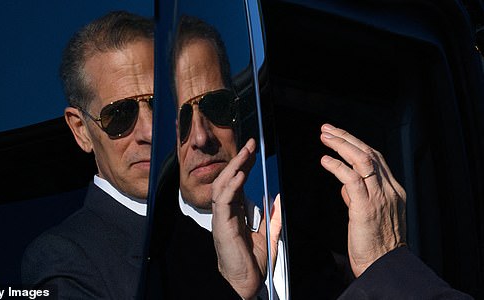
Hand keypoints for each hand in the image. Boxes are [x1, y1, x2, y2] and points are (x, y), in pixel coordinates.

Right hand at [211, 138, 281, 298]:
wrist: (245, 284)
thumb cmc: (252, 264)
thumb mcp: (269, 235)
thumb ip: (273, 216)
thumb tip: (278, 198)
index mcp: (236, 213)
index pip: (238, 182)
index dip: (244, 165)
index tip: (253, 150)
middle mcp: (226, 212)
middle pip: (229, 179)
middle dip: (238, 160)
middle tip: (250, 144)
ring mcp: (221, 218)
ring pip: (222, 185)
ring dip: (233, 168)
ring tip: (245, 154)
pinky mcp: (221, 225)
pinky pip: (223, 201)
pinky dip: (231, 186)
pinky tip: (240, 175)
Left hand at [319, 124, 405, 276]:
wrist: (383, 266)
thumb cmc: (375, 245)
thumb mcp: (369, 215)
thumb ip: (358, 196)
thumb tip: (345, 184)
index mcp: (393, 191)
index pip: (375, 158)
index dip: (356, 143)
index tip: (339, 135)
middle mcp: (389, 190)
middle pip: (369, 153)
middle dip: (346, 137)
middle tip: (328, 129)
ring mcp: (380, 197)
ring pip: (363, 160)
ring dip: (341, 145)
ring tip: (325, 137)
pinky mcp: (366, 207)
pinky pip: (352, 179)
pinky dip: (337, 166)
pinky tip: (326, 160)